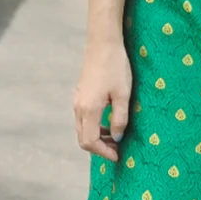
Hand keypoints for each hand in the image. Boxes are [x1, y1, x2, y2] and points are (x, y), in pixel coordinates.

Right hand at [73, 36, 132, 160]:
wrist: (103, 43)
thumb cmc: (116, 68)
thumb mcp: (123, 96)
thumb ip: (120, 119)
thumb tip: (117, 138)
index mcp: (88, 110)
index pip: (90, 142)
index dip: (104, 152)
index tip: (118, 156)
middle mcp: (79, 107)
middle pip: (83, 139)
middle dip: (99, 148)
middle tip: (117, 150)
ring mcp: (77, 100)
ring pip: (83, 129)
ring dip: (98, 137)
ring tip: (116, 137)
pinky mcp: (80, 95)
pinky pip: (84, 118)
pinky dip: (95, 127)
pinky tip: (110, 123)